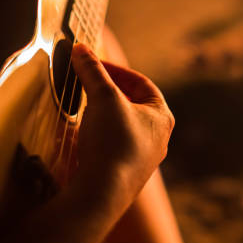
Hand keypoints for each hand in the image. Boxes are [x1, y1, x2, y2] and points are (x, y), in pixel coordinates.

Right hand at [71, 43, 173, 198]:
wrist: (102, 193)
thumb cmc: (112, 142)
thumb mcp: (103, 96)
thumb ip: (92, 70)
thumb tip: (80, 49)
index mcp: (162, 117)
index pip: (142, 83)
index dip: (116, 69)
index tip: (94, 64)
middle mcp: (158, 138)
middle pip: (133, 103)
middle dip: (109, 91)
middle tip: (88, 83)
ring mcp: (142, 158)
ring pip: (123, 126)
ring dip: (103, 113)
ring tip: (84, 106)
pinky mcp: (124, 173)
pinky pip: (113, 146)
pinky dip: (99, 135)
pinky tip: (83, 135)